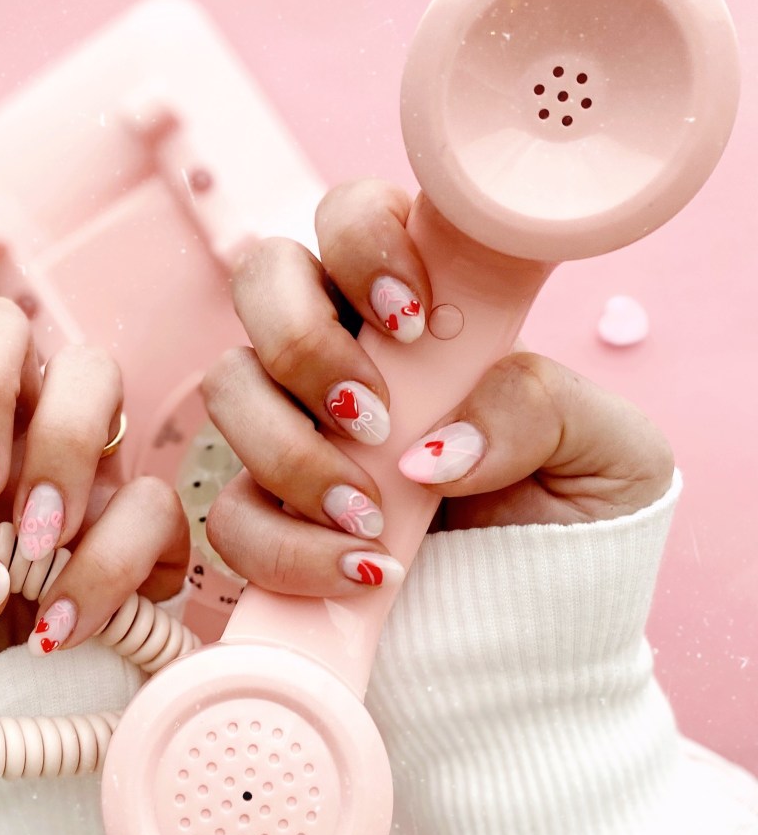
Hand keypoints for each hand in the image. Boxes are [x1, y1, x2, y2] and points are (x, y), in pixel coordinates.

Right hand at [203, 179, 673, 595]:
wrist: (545, 618)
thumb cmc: (577, 514)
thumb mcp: (604, 449)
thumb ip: (539, 408)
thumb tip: (433, 445)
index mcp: (421, 306)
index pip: (353, 216)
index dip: (361, 245)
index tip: (412, 320)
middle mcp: (345, 350)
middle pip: (262, 279)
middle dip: (303, 340)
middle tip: (374, 414)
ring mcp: (296, 428)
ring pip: (230, 386)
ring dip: (290, 449)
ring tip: (372, 515)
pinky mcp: (271, 512)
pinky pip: (229, 512)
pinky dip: (284, 544)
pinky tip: (358, 568)